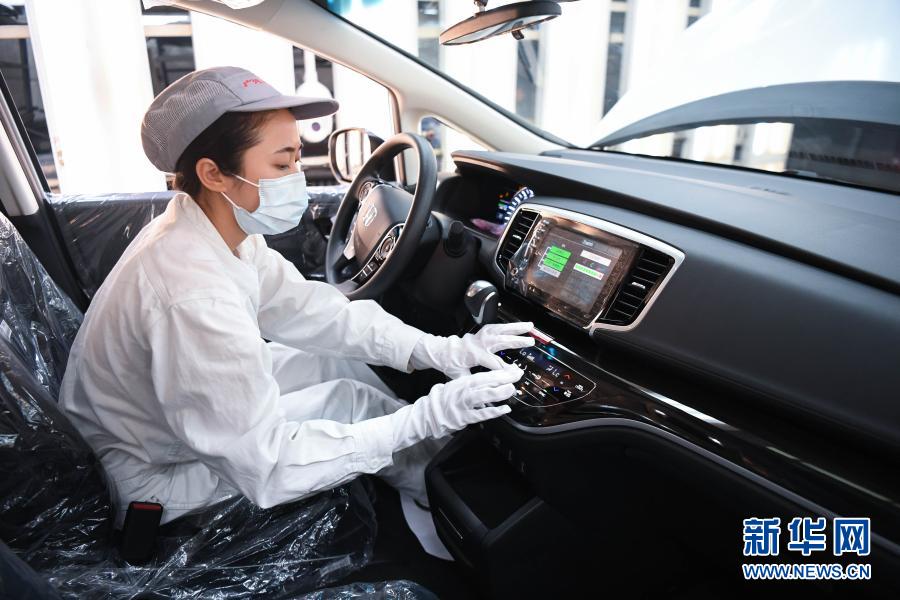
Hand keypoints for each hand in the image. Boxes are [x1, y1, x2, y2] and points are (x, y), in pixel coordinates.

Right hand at [390, 366, 523, 450]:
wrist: (427, 414)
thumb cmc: (443, 400)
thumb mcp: (456, 385)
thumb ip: (472, 384)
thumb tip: (493, 380)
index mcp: (462, 382)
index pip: (484, 375)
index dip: (500, 373)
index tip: (512, 370)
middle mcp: (463, 391)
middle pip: (486, 383)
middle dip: (504, 379)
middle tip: (517, 376)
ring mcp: (463, 405)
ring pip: (484, 396)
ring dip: (500, 392)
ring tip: (511, 390)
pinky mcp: (464, 418)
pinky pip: (481, 414)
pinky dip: (494, 411)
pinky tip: (504, 409)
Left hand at [409, 321, 535, 378]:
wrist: (444, 351)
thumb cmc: (452, 365)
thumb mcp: (460, 377)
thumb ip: (474, 384)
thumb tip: (485, 398)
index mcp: (474, 355)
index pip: (493, 363)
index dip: (505, 368)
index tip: (517, 373)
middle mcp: (478, 343)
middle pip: (500, 341)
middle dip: (515, 341)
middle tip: (530, 341)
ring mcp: (481, 336)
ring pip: (500, 330)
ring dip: (516, 327)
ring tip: (530, 326)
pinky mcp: (482, 332)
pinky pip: (497, 327)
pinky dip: (509, 326)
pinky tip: (520, 326)